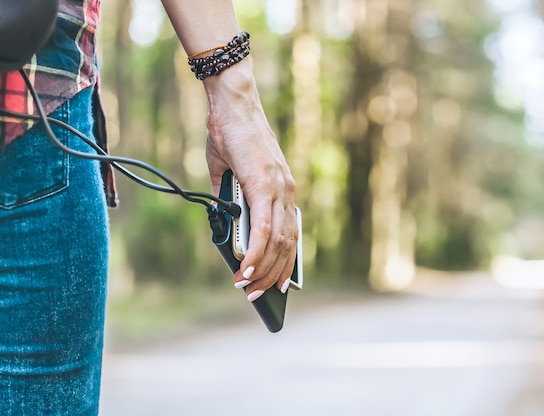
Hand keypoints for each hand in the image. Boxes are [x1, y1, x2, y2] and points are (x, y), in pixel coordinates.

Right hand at [203, 61, 297, 300]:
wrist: (232, 105)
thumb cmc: (230, 137)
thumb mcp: (228, 174)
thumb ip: (229, 199)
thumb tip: (225, 224)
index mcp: (282, 190)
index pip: (290, 234)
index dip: (287, 262)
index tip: (281, 283)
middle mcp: (286, 192)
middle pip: (287, 244)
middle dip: (274, 274)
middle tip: (260, 294)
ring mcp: (278, 189)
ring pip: (277, 241)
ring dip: (262, 269)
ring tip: (248, 288)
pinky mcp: (263, 185)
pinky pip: (263, 228)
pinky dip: (255, 253)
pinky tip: (246, 269)